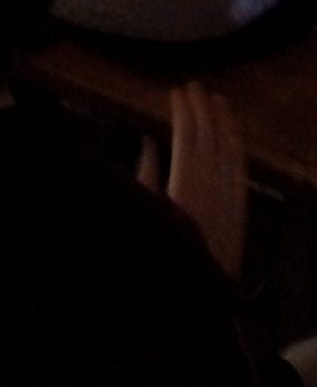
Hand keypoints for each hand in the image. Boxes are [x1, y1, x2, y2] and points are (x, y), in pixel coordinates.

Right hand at [137, 83, 246, 281]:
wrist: (194, 299)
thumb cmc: (161, 255)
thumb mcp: (144, 214)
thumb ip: (146, 174)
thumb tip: (148, 142)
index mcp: (183, 184)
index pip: (186, 135)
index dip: (182, 111)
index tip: (174, 92)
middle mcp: (210, 187)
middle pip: (209, 137)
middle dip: (202, 108)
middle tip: (194, 87)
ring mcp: (229, 200)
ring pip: (230, 152)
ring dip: (224, 123)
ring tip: (218, 101)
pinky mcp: (240, 214)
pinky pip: (242, 174)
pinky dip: (238, 152)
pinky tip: (236, 139)